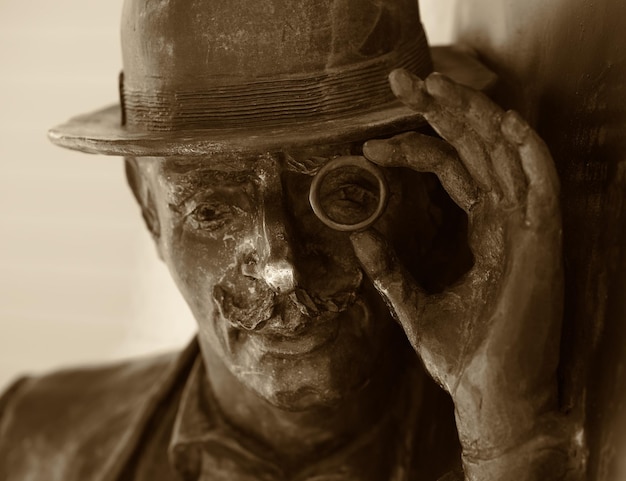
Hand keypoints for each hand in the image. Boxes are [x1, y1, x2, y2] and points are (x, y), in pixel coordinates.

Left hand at [351, 70, 575, 478]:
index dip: (418, 146)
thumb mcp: (413, 306)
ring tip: (435, 86)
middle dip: (443, 112)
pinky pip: (542, 181)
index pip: (454, 171)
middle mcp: (509, 223)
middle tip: (402, 84)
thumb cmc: (463, 356)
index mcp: (486, 233)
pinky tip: (498, 117)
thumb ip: (390, 270)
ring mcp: (529, 230)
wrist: (490, 398)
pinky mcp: (543, 244)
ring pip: (506, 154)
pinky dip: (524, 145)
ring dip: (476, 115)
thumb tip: (357, 238)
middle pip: (478, 151)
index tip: (372, 144)